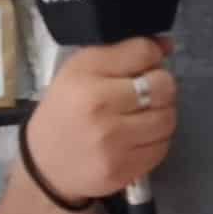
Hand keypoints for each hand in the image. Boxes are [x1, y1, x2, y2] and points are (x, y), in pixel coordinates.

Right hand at [24, 36, 176, 204]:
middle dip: (160, 86)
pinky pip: (162, 146)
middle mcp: (99, 106)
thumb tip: (167, 45)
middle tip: (146, 93)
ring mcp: (113, 142)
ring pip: (168, 117)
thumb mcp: (80, 70)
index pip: (143, 53)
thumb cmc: (65, 110)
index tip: (143, 66)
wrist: (44, 166)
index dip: (151, 56)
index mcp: (85, 75)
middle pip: (163, 85)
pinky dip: (155, 140)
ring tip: (141, 116)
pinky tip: (137, 138)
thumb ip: (124, 53)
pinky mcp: (124, 169)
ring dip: (161, 114)